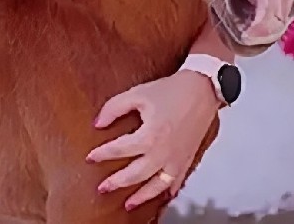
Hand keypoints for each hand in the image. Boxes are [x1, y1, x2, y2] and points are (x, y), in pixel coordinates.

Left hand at [86, 70, 219, 209]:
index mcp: (150, 136)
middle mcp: (163, 152)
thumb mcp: (138, 93)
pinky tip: (160, 195)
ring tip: (128, 204)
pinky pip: (176, 182)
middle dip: (116, 182)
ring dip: (141, 197)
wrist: (202, 89)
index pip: (119, 150)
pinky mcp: (186, 159)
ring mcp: (176, 159)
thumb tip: (98, 123)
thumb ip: (114, 108)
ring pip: (156, 186)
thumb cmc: (173, 90)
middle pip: (135, 174)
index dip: (102, 154)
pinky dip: (167, 192)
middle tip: (103, 187)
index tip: (91, 157)